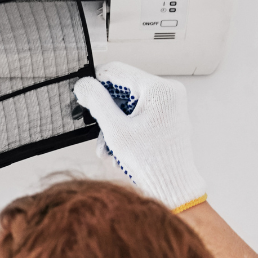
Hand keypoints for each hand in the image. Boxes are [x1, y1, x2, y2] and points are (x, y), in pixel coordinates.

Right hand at [71, 62, 206, 212]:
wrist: (174, 186)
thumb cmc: (152, 162)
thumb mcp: (116, 130)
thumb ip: (97, 102)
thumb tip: (84, 85)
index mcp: (159, 89)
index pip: (116, 71)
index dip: (95, 84)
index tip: (83, 98)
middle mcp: (169, 91)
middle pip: (123, 88)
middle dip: (106, 111)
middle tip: (96, 130)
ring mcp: (170, 103)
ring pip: (129, 103)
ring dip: (114, 123)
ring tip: (108, 147)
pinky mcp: (168, 114)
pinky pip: (140, 112)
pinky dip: (127, 127)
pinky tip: (120, 147)